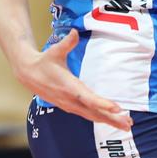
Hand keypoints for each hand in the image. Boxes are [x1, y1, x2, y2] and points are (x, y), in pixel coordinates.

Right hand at [13, 30, 132, 129]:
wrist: (28, 74)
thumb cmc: (44, 61)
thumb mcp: (55, 51)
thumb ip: (67, 43)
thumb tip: (74, 32)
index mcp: (69, 87)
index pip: (89, 98)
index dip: (103, 104)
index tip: (117, 108)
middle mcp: (71, 100)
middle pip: (94, 112)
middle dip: (112, 119)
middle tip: (128, 124)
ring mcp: (70, 105)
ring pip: (92, 116)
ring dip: (109, 121)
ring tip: (125, 125)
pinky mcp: (70, 107)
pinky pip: (87, 115)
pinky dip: (100, 119)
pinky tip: (110, 120)